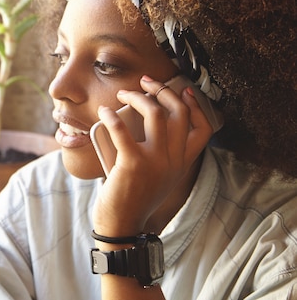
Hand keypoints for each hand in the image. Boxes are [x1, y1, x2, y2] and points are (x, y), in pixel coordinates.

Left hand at [92, 75, 213, 236]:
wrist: (122, 224)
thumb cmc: (135, 197)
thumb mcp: (161, 176)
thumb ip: (165, 155)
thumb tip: (151, 122)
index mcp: (183, 163)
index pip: (203, 129)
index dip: (196, 106)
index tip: (183, 90)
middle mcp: (174, 161)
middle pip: (178, 114)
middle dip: (163, 90)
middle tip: (145, 83)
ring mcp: (155, 162)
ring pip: (155, 114)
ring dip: (137, 97)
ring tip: (122, 95)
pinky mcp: (132, 163)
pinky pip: (122, 129)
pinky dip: (111, 116)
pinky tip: (104, 112)